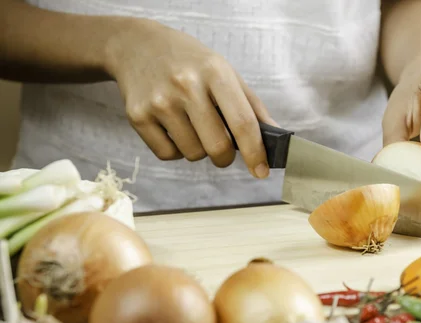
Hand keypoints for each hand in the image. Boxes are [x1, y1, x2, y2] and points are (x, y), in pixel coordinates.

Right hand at [104, 19, 275, 177]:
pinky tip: (173, 127)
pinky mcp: (137, 116)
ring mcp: (159, 102)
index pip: (242, 122)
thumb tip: (275, 138)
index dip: (255, 152)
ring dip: (199, 150)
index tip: (261, 171)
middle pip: (217, 147)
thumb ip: (251, 106)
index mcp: (215, 72)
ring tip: (192, 125)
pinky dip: (176, 149)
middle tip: (223, 148)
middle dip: (225, 157)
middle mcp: (186, 86)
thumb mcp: (225, 72)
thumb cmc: (189, 62)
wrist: (136, 45)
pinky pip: (168, 154)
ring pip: (192, 154)